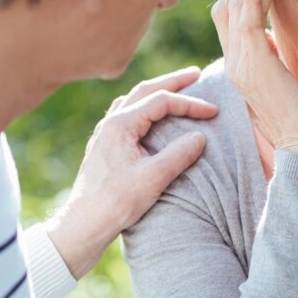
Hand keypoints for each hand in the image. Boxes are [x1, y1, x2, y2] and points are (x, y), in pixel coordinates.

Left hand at [48, 67, 218, 278]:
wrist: (84, 223)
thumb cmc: (116, 202)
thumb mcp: (154, 178)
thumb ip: (179, 154)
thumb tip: (200, 136)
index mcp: (121, 124)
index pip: (161, 101)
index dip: (190, 103)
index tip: (213, 111)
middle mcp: (111, 122)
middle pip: (145, 91)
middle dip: (172, 82)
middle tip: (196, 74)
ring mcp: (106, 133)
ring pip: (134, 101)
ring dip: (156, 92)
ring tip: (176, 89)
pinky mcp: (105, 146)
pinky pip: (127, 115)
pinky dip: (144, 108)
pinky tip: (151, 116)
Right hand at [211, 0, 297, 159]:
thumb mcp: (286, 81)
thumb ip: (275, 60)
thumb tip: (275, 40)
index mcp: (241, 68)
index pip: (230, 22)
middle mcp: (235, 63)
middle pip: (225, 9)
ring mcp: (240, 62)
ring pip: (235, 7)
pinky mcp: (254, 61)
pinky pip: (247, 15)